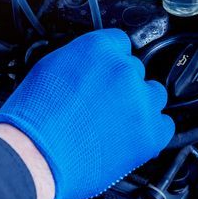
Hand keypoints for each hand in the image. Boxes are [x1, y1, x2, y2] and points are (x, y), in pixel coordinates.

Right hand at [0, 29, 174, 198]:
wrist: (33, 155)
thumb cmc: (33, 118)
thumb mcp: (49, 68)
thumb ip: (80, 60)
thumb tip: (91, 66)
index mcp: (99, 49)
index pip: (120, 43)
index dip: (110, 62)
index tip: (105, 75)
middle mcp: (124, 70)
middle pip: (135, 71)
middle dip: (121, 86)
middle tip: (102, 105)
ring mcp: (140, 101)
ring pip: (153, 96)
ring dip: (138, 107)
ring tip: (113, 124)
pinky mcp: (150, 133)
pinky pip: (164, 125)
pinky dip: (150, 132)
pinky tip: (127, 138)